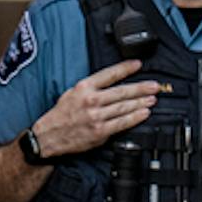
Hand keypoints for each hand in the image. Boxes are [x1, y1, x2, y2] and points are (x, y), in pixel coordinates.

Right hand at [30, 59, 158, 159]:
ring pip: (124, 107)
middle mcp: (91, 101)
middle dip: (141, 88)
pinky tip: (144, 113)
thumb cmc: (59, 116)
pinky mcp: (100, 131)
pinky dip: (135, 117)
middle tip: (154, 86)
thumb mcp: (71, 93)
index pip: (110, 75)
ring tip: (152, 99)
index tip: (138, 65)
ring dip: (141, 102)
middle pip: (122, 92)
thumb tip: (111, 83)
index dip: (126, 68)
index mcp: (84, 88)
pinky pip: (122, 123)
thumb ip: (91, 88)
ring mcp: (96, 117)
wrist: (48, 137)